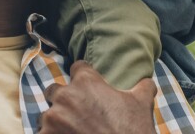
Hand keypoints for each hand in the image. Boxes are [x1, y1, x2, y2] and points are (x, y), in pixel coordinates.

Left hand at [39, 61, 156, 133]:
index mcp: (86, 82)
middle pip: (54, 90)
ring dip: (55, 123)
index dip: (83, 76)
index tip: (87, 87)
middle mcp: (66, 95)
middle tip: (76, 115)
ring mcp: (53, 118)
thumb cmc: (131, 130)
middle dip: (62, 100)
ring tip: (70, 132)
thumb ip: (143, 87)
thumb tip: (147, 83)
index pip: (78, 67)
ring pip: (46, 116)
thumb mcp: (142, 104)